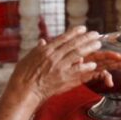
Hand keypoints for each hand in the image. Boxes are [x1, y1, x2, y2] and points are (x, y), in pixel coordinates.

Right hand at [6, 26, 120, 106]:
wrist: (24, 91)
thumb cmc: (23, 75)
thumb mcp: (28, 57)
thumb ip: (38, 49)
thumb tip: (43, 41)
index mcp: (45, 50)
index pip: (63, 38)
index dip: (75, 32)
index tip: (83, 28)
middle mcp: (54, 56)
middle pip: (73, 44)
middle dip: (86, 38)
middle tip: (96, 34)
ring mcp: (59, 67)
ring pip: (78, 54)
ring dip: (89, 48)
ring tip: (97, 44)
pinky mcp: (63, 77)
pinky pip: (78, 70)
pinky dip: (86, 66)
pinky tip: (93, 64)